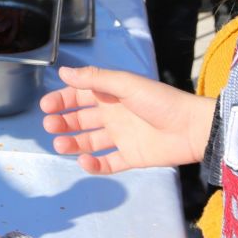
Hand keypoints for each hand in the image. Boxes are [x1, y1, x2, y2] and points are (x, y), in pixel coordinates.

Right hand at [39, 65, 216, 174]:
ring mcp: (122, 137)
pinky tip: (84, 161)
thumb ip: (95, 79)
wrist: (192, 128)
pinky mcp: (131, 157)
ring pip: (90, 141)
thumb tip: (63, 72)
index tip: (46, 106)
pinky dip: (94, 165)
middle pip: (81, 119)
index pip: (80, 96)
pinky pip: (108, 162)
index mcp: (111, 95)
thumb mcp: (126, 84)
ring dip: (73, 142)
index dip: (62, 100)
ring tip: (60, 144)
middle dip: (63, 121)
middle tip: (50, 125)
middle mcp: (113, 115)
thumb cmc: (159, 101)